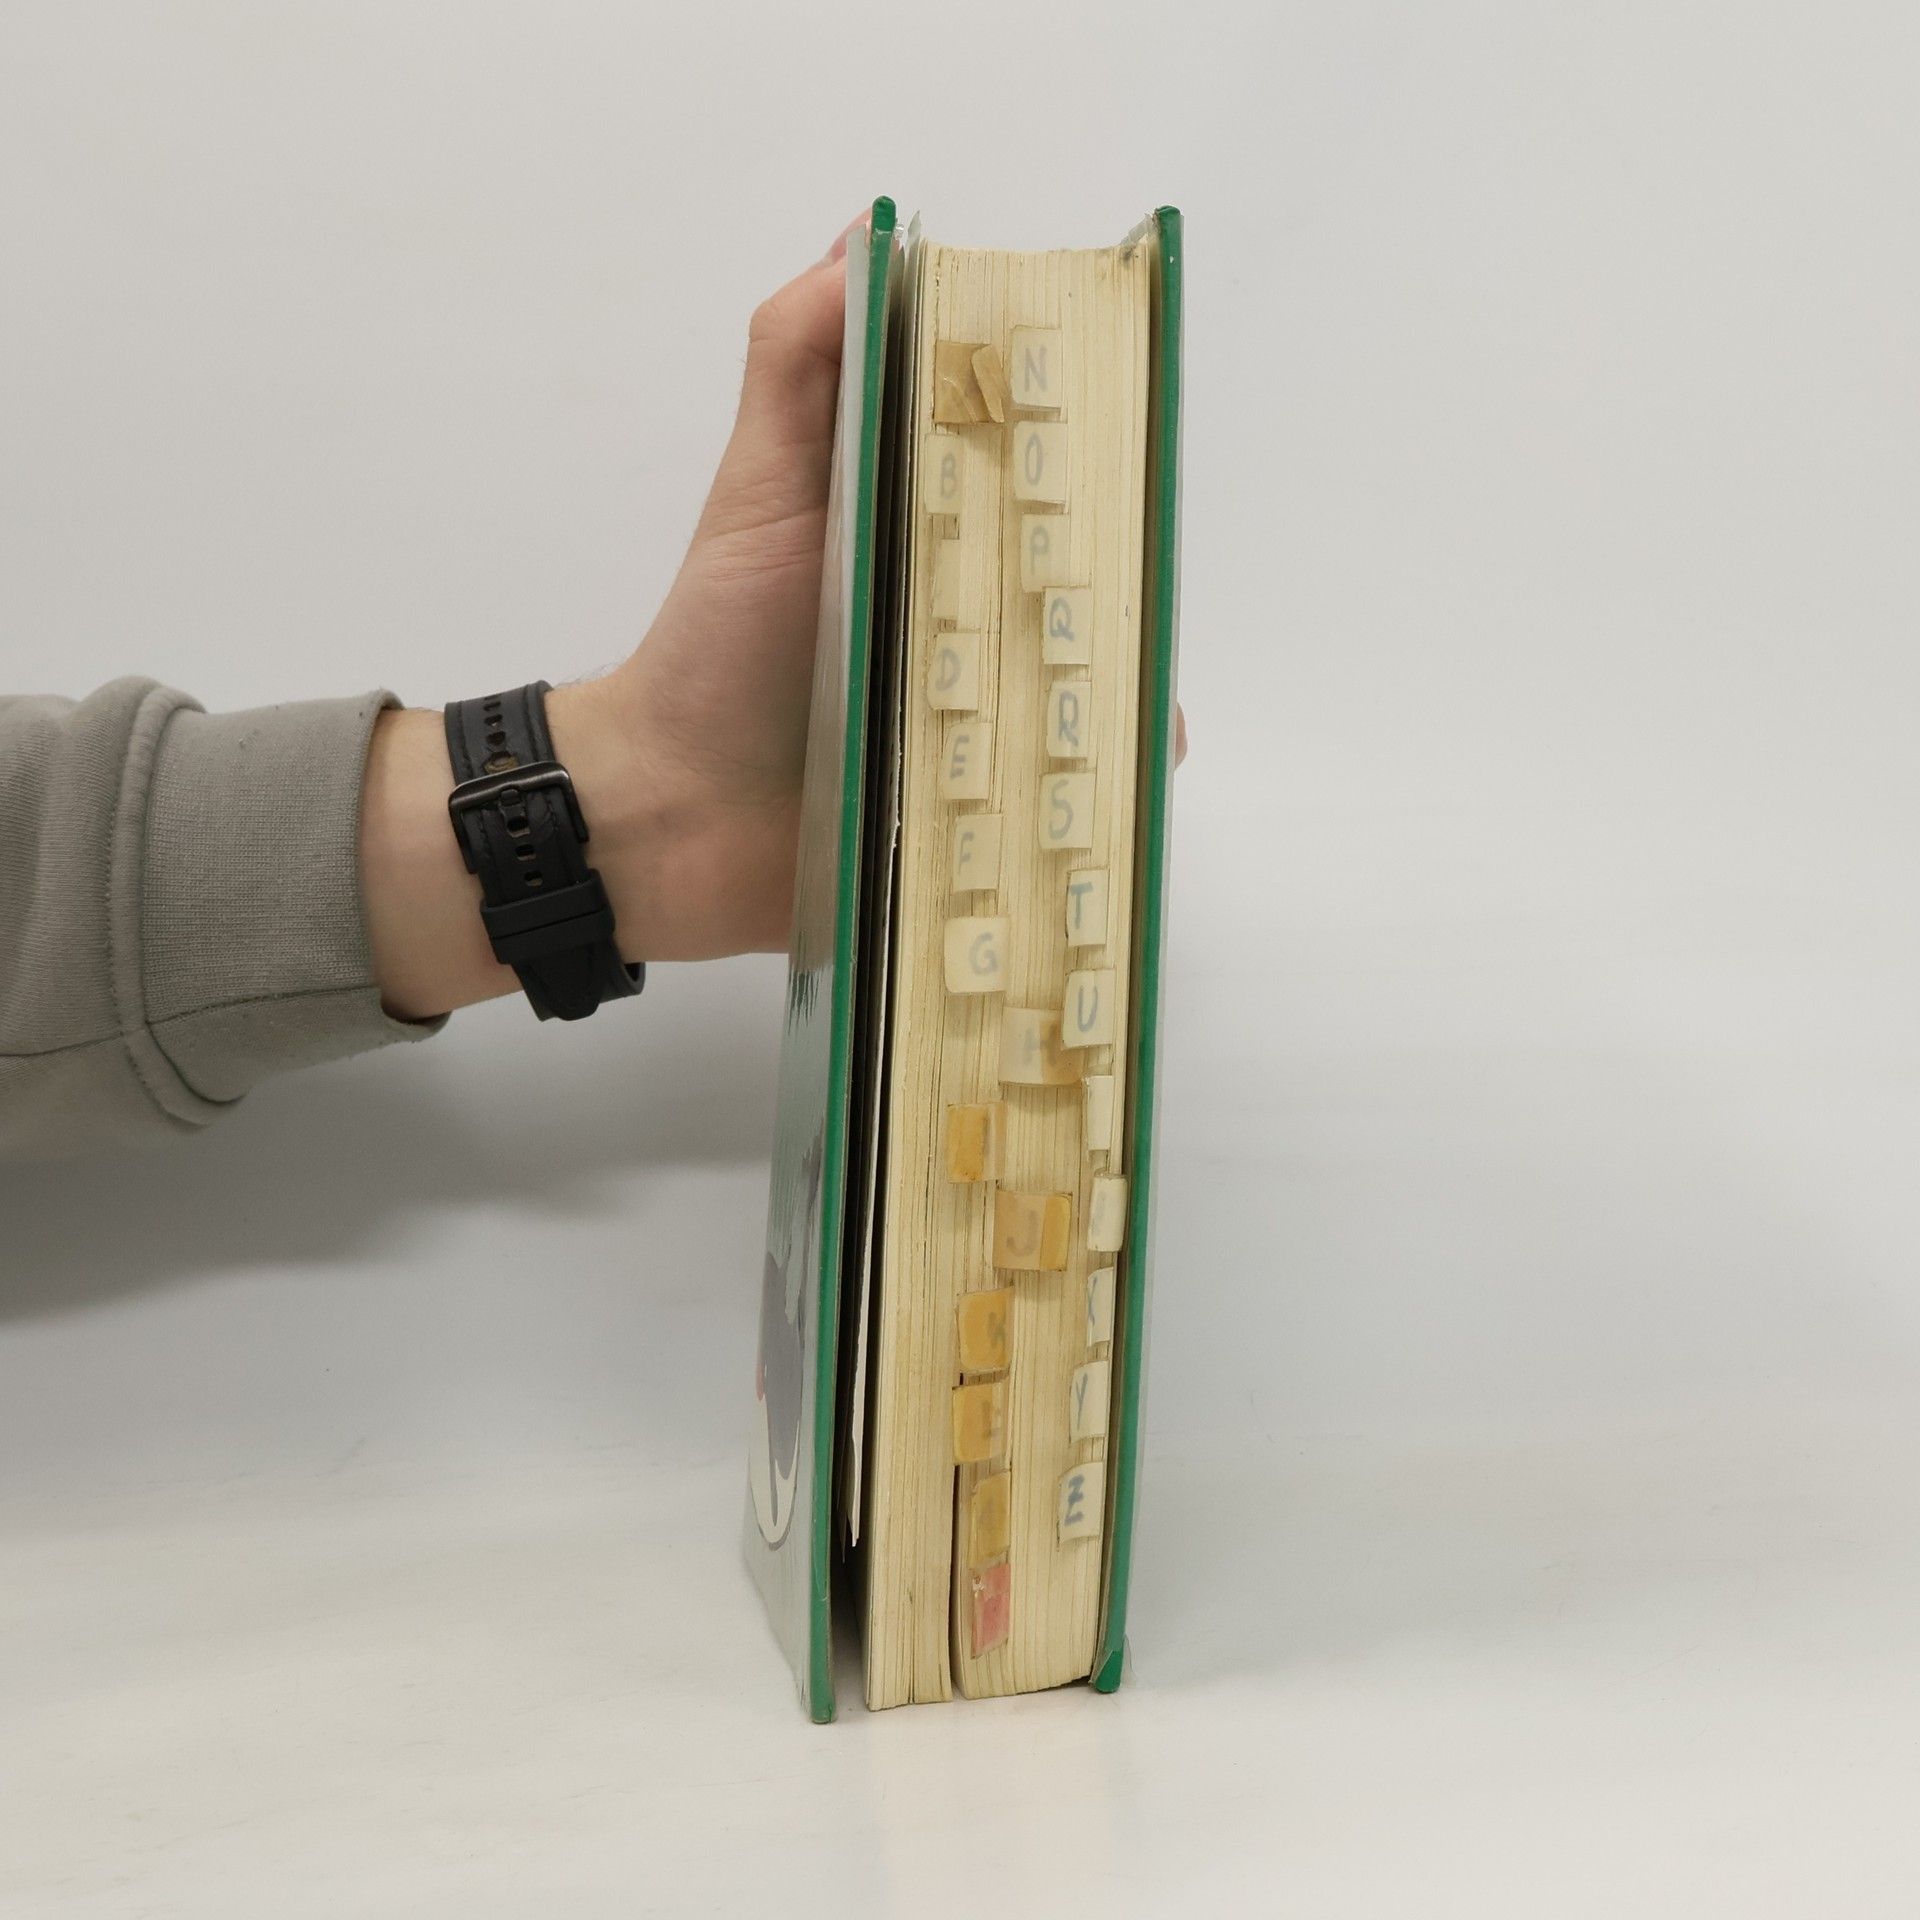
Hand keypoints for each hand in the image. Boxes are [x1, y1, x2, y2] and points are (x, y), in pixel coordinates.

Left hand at [361, 218, 1186, 1018]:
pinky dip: (1103, 790)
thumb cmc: (713, 648)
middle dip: (1126, 594)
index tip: (1127, 448)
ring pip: (1098, 698)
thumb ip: (800, 364)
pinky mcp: (984, 811)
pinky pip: (1071, 799)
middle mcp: (976, 627)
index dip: (1099, 461)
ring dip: (1125, 697)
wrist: (669, 816)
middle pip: (1091, 597)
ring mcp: (986, 724)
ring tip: (1128, 702)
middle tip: (1125, 601)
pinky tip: (1112, 779)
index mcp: (939, 536)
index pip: (1051, 485)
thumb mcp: (759, 487)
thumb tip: (865, 235)